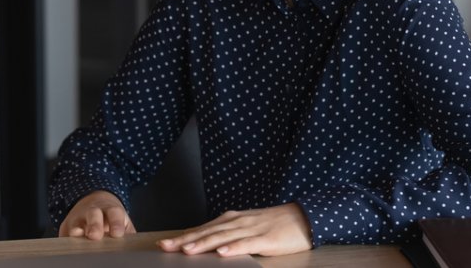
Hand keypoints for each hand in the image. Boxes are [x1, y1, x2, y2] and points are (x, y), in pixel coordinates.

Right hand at [58, 190, 135, 239]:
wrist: (94, 200)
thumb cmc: (110, 216)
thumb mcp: (122, 219)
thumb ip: (127, 230)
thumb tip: (134, 243)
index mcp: (110, 209)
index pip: (114, 213)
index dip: (116, 223)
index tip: (117, 233)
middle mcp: (93, 211)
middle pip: (93, 215)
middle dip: (94, 224)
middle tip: (95, 235)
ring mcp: (78, 217)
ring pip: (76, 222)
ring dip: (76, 229)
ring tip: (77, 235)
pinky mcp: (66, 225)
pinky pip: (64, 232)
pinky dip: (65, 238)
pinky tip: (66, 244)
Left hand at [158, 203, 311, 256]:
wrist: (305, 217)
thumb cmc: (276, 224)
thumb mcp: (248, 227)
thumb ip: (230, 234)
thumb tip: (209, 244)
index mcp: (232, 220)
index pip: (203, 229)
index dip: (183, 236)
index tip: (165, 243)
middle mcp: (238, 222)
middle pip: (208, 232)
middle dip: (185, 240)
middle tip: (166, 247)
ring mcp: (252, 230)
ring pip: (223, 238)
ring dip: (204, 244)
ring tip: (187, 251)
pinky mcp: (266, 239)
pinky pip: (247, 244)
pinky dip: (233, 248)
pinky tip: (222, 253)